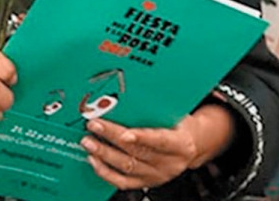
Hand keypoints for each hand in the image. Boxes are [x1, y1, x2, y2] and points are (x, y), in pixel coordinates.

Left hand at [82, 104, 235, 189]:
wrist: (189, 145)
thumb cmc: (177, 126)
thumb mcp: (174, 115)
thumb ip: (155, 110)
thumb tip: (129, 95)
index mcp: (181, 145)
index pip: (161, 141)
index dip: (142, 137)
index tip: (123, 133)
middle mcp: (170, 163)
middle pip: (138, 151)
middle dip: (112, 137)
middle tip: (94, 125)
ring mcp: (157, 175)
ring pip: (127, 166)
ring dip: (104, 154)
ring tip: (88, 141)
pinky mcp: (145, 182)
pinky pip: (122, 182)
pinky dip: (105, 171)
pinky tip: (93, 159)